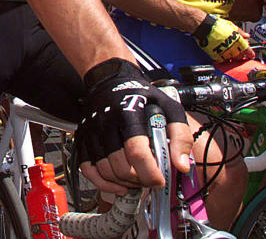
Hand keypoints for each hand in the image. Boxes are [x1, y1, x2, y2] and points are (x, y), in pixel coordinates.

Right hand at [76, 59, 191, 194]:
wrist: (110, 80)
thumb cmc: (141, 95)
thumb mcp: (168, 107)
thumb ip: (180, 135)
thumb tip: (182, 165)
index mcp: (128, 112)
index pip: (136, 151)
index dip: (149, 173)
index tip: (159, 181)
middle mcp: (106, 122)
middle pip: (120, 165)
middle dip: (139, 180)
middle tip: (149, 180)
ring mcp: (91, 131)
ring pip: (105, 170)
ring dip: (124, 183)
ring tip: (137, 179)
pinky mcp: (83, 138)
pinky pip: (88, 169)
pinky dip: (103, 182)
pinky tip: (118, 184)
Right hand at [194, 15, 252, 61]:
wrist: (204, 27)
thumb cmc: (217, 25)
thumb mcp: (231, 26)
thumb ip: (240, 32)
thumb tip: (247, 36)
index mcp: (237, 40)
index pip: (247, 50)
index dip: (250, 53)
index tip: (251, 55)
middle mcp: (232, 47)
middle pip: (239, 56)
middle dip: (240, 54)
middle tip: (238, 52)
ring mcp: (224, 52)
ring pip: (231, 59)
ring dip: (231, 57)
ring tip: (228, 52)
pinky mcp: (216, 54)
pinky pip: (222, 60)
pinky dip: (223, 59)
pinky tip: (222, 54)